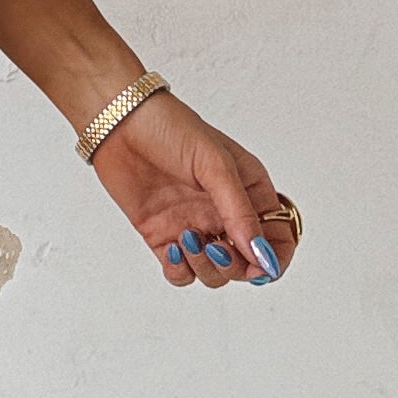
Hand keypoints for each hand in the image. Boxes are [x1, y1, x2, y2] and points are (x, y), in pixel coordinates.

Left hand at [90, 90, 294, 291]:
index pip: (277, 239)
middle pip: (246, 264)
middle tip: (215, 246)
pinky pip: (181, 272)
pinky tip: (173, 250)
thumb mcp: (215, 165)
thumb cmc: (171, 129)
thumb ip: (239, 212)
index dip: (272, 260)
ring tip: (188, 239)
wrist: (120, 123)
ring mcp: (195, 226)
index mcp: (250, 193)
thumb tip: (262, 256)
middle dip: (235, 267)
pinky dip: (180, 271)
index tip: (258, 267)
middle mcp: (225, 214)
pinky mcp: (163, 236)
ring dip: (206, 268)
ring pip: (215, 273)